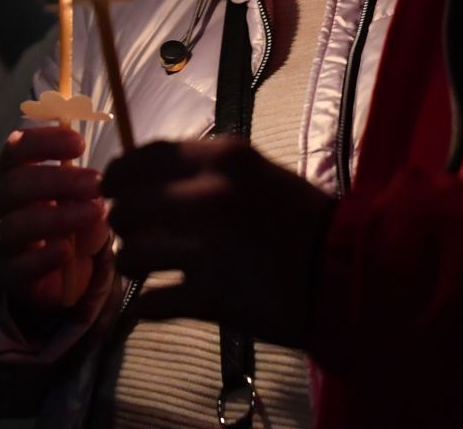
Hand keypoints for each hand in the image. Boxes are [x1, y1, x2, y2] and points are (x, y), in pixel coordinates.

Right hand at [0, 126, 115, 331]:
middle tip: (95, 182)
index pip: (16, 149)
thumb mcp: (76, 196)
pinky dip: (44, 257)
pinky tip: (67, 250)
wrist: (48, 270)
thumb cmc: (61, 217)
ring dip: (58, 217)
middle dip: (57, 180)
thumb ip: (85, 186)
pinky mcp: (10, 274)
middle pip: (14, 185)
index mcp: (11, 174)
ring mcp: (0, 240)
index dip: (44, 142)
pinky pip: (21, 265)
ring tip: (94, 212)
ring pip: (17, 226)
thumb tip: (98, 186)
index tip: (79, 143)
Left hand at [102, 138, 335, 347]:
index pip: (141, 157)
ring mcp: (208, 249)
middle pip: (126, 208)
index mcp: (223, 157)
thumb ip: (204, 170)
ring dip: (136, 266)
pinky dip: (150, 305)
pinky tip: (163, 301)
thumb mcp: (255, 173)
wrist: (347, 270)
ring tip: (151, 271)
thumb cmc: (302, 219)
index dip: (118, 176)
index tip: (114, 190)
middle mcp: (209, 196)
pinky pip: (151, 303)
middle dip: (126, 225)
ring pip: (131, 256)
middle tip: (141, 235)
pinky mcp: (211, 297)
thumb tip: (146, 180)